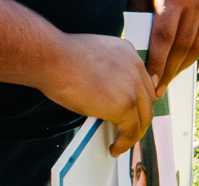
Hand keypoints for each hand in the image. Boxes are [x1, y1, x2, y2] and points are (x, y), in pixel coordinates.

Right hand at [39, 33, 155, 156]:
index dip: (139, 98)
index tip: (134, 109)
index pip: (142, 80)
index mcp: (127, 51)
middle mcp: (135, 66)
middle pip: (147, 99)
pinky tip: (115, 148)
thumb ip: (107, 69)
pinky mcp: (125, 105)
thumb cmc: (60, 57)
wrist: (51, 58)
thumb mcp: (92, 56)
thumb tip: (106, 92)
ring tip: (121, 142)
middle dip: (139, 117)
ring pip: (143, 117)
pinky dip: (124, 143)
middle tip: (128, 129)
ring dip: (133, 133)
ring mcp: (132, 86)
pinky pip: (131, 131)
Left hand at [129, 0, 198, 93]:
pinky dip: (193, 54)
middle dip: (168, 70)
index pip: (165, 37)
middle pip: (183, 45)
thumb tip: (135, 51)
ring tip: (166, 81)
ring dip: (182, 67)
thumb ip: (137, 17)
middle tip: (155, 89)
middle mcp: (196, 0)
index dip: (157, 61)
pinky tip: (179, 65)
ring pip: (197, 45)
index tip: (148, 80)